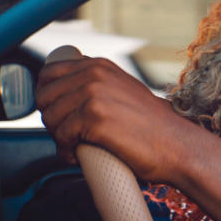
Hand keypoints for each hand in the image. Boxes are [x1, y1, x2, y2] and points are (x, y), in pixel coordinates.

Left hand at [35, 56, 188, 181]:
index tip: (55, 113)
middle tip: (66, 135)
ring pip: (50, 117)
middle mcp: (94, 74)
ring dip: (57, 137)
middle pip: (44, 96)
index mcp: (99, 65)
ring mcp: (94, 94)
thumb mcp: (121, 91)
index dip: (46, 96)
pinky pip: (61, 136)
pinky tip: (77, 155)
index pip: (50, 72)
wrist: (176, 144)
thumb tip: (65, 96)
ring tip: (74, 147)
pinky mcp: (94, 117)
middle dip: (51, 119)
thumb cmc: (152, 126)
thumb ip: (96, 86)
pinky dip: (65, 151)